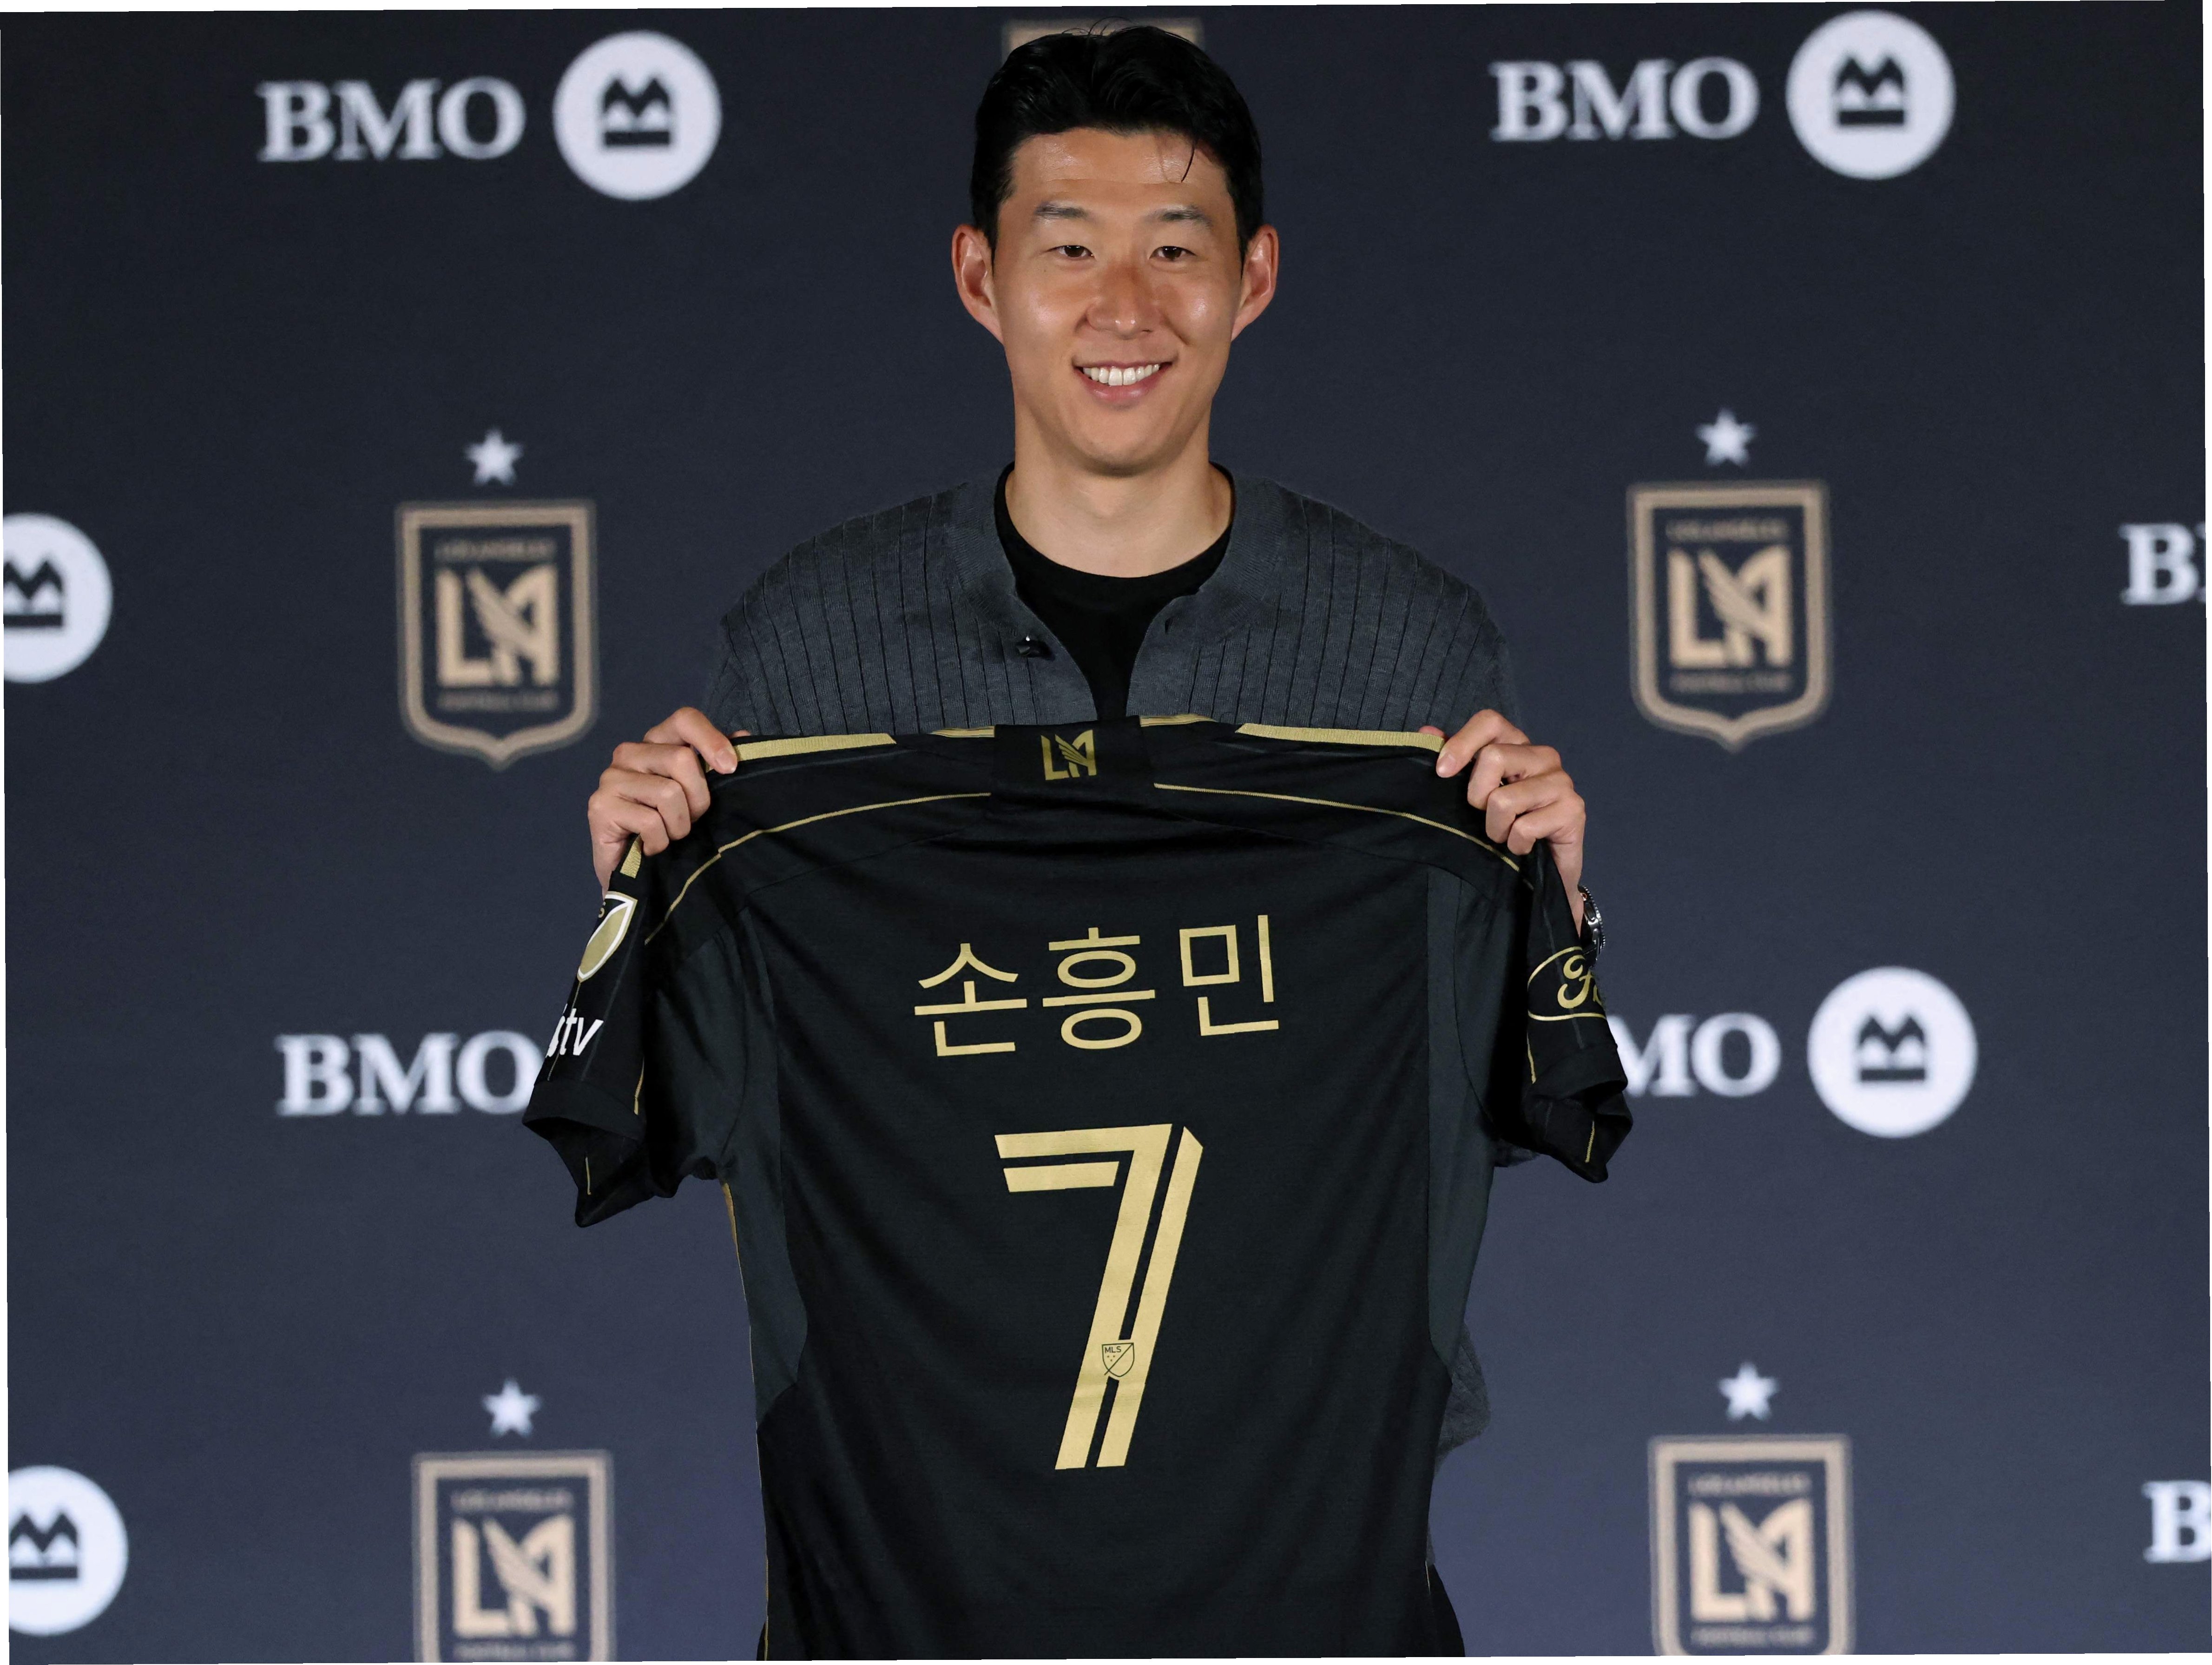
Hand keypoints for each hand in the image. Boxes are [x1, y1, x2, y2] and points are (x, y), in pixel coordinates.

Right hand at [588, 707, 746, 890]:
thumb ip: (718, 765)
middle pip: (681, 759)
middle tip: (691, 820)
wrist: (638, 876)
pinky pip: (650, 821)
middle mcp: (629, 753)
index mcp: (656, 743)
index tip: (730, 768)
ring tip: (669, 836)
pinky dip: (660, 842)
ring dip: (679, 825)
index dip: (712, 739)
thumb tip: (743, 737)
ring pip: (668, 793)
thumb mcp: (701, 796)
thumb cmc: (672, 829)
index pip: (684, 719)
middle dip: (698, 799)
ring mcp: (611, 778)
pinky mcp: (600, 806)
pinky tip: (650, 848)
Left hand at [1421, 711, 1586, 928]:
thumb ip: (1454, 762)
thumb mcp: (1475, 794)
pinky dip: (1515, 845)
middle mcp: (1543, 756)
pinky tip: (1523, 847)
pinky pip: (1524, 828)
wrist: (1544, 872)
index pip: (1490, 721)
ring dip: (1495, 828)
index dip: (1462, 742)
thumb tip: (1426, 732)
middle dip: (1476, 796)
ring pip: (1504, 798)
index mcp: (1518, 746)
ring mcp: (1562, 782)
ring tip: (1504, 835)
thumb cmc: (1506, 828)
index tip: (1442, 772)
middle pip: (1494, 757)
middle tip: (1484, 815)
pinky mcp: (1574, 810)